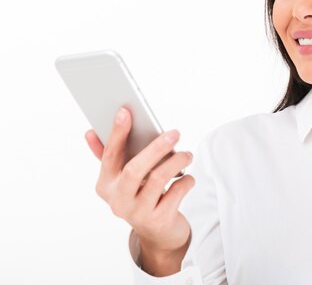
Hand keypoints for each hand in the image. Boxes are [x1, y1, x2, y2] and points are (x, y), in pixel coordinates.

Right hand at [85, 107, 194, 256]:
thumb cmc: (141, 195)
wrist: (159, 233)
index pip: (109, 155)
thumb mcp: (124, 178)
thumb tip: (90, 132)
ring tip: (187, 154)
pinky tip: (187, 177)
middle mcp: (117, 201)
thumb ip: (112, 156)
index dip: (117, 133)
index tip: (125, 111)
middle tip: (175, 133)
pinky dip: (186, 181)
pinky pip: (176, 192)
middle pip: (134, 169)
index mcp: (105, 185)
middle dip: (155, 148)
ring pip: (157, 179)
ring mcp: (137, 213)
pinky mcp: (158, 221)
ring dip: (176, 162)